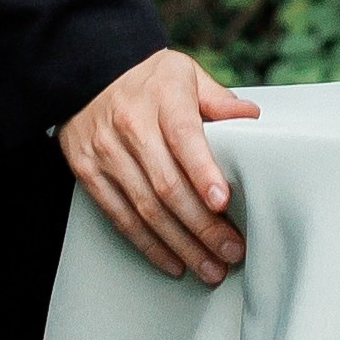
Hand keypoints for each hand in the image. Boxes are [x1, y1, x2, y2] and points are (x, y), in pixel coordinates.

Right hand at [58, 47, 259, 283]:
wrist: (87, 71)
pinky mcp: (88, 173)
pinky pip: (119, 217)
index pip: (184, 138)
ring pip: (145, 209)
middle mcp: (132, 127)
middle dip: (202, 226)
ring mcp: (106, 153)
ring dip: (179, 245)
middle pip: (167, 185)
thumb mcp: (185, 72)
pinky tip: (172, 262)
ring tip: (208, 268)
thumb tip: (252, 117)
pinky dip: (147, 245)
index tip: (222, 202)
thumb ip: (217, 99)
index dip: (203, 172)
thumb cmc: (147, 76)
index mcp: (162, 98)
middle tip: (230, 251)